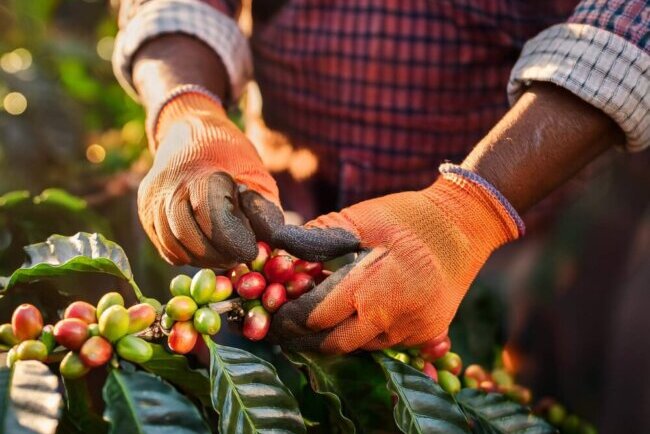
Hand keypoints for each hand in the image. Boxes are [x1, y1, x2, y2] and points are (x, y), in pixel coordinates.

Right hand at [138, 91, 282, 266]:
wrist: (189, 133)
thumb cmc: (230, 158)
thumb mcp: (256, 175)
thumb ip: (263, 210)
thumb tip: (271, 242)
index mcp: (201, 174)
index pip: (212, 217)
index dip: (234, 240)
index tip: (251, 250)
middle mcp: (170, 187)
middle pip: (190, 236)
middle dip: (218, 254)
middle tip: (239, 257)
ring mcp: (152, 201)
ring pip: (175, 247)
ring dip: (204, 259)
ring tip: (225, 255)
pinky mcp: (145, 213)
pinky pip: (166, 248)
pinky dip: (188, 255)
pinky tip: (206, 249)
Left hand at [271, 168, 521, 352]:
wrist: (467, 224)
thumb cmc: (409, 216)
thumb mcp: (361, 218)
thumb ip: (318, 237)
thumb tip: (277, 248)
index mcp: (370, 289)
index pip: (315, 318)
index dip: (288, 320)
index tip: (272, 316)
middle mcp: (391, 319)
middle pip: (334, 345)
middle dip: (304, 340)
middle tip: (284, 331)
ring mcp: (413, 331)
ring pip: (361, 347)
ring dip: (336, 337)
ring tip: (316, 323)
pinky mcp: (428, 334)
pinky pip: (387, 343)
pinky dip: (366, 333)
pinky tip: (356, 316)